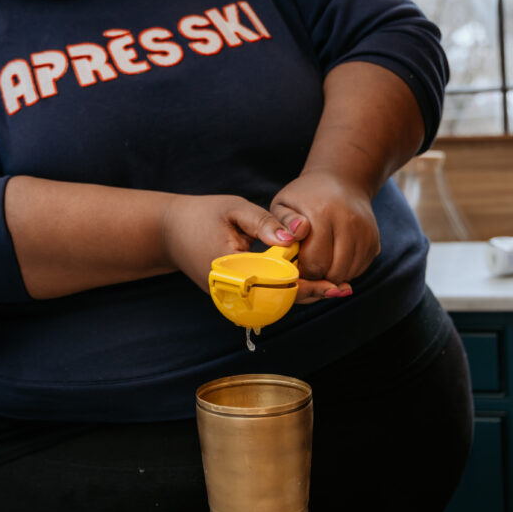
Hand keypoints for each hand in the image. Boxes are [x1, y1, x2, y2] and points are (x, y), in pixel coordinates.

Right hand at [162, 193, 345, 302]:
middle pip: (278, 301)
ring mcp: (229, 297)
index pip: (275, 285)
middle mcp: (230, 291)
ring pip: (272, 302)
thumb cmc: (202, 214)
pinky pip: (264, 298)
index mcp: (231, 270)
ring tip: (335, 288)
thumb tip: (296, 236)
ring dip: (302, 295)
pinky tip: (310, 283)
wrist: (169, 231)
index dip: (307, 286)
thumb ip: (265, 222)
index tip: (333, 284)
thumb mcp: (234, 209)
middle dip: (311, 294)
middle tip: (343, 289)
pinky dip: (287, 291)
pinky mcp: (232, 296)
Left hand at [271, 170, 380, 292]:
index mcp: (322, 213)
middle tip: (307, 267)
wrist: (341, 181)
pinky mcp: (375, 241)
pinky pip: (360, 269)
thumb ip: (279, 224)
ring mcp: (365, 232)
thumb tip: (290, 238)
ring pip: (349, 273)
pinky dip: (346, 270)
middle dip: (319, 276)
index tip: (296, 265)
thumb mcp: (283, 204)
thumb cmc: (304, 197)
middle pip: (335, 271)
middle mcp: (349, 222)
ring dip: (333, 275)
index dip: (303, 270)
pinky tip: (334, 257)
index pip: (315, 261)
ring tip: (320, 261)